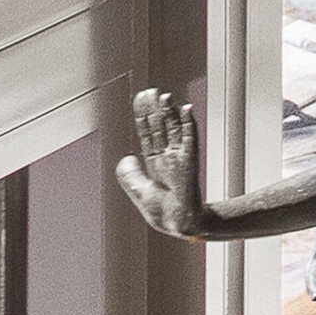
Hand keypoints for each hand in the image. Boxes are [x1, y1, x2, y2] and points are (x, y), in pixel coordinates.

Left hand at [118, 85, 203, 242]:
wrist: (180, 223)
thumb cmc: (163, 212)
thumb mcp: (138, 192)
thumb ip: (129, 175)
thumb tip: (125, 157)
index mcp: (155, 163)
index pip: (148, 134)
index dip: (143, 117)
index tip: (140, 101)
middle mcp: (167, 156)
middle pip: (159, 127)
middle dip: (153, 110)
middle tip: (149, 91)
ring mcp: (179, 156)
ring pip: (173, 128)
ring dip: (169, 111)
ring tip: (163, 95)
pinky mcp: (189, 159)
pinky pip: (189, 137)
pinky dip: (188, 122)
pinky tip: (185, 109)